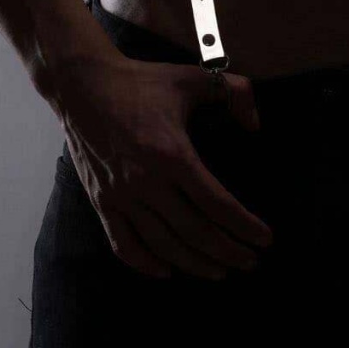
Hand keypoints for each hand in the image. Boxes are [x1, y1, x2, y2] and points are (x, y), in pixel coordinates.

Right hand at [51, 52, 272, 279]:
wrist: (83, 85)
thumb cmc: (141, 81)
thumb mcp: (192, 77)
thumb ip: (233, 92)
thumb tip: (255, 125)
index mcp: (172, 153)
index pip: (217, 203)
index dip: (244, 225)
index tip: (265, 239)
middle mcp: (147, 181)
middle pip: (195, 232)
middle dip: (228, 252)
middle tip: (250, 262)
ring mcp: (121, 195)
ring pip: (164, 245)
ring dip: (195, 264)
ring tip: (219, 271)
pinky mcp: (101, 201)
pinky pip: (124, 245)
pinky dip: (146, 264)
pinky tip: (166, 270)